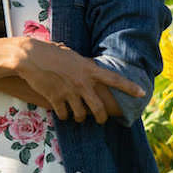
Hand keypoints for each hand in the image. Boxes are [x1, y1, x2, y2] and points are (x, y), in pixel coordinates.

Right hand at [10, 37, 145, 124]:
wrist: (30, 57)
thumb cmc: (51, 52)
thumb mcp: (73, 56)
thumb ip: (84, 66)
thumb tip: (91, 73)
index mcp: (89, 69)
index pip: (115, 79)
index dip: (130, 87)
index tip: (142, 93)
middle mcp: (82, 82)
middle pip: (99, 108)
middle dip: (102, 117)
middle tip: (101, 119)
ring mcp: (69, 92)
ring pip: (82, 115)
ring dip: (80, 117)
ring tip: (77, 115)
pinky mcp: (56, 99)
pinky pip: (65, 115)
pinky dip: (64, 116)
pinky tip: (62, 111)